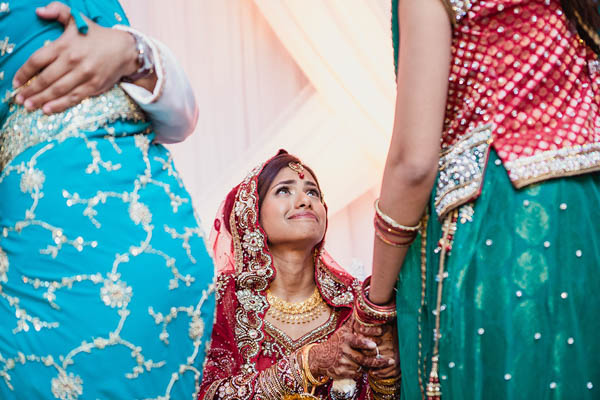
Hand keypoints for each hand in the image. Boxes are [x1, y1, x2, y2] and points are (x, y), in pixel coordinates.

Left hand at [12, 2, 141, 113]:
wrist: (125, 50)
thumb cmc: (97, 35)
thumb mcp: (77, 18)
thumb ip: (57, 10)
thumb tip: (39, 11)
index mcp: (65, 45)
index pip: (38, 60)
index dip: (24, 73)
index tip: (16, 82)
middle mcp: (73, 61)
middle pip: (45, 79)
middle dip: (30, 91)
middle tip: (19, 99)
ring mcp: (84, 75)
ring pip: (58, 90)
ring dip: (41, 100)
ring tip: (29, 106)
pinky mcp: (93, 86)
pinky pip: (73, 98)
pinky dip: (59, 105)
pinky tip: (48, 109)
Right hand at [308, 317, 392, 379]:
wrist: (319, 357)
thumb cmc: (335, 342)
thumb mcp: (342, 331)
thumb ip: (353, 322)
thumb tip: (359, 306)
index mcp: (345, 339)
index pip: (356, 341)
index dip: (365, 343)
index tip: (374, 345)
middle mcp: (344, 351)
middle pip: (363, 359)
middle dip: (378, 361)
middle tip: (390, 361)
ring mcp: (342, 363)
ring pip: (362, 367)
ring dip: (370, 366)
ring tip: (377, 364)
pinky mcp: (341, 373)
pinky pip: (357, 374)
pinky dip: (361, 372)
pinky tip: (363, 368)